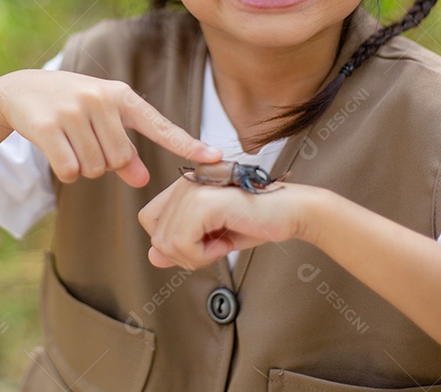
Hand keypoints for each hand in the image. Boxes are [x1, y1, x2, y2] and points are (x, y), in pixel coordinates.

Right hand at [0, 70, 220, 187]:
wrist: (20, 90)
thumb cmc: (70, 106)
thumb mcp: (102, 119)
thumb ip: (125, 151)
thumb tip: (143, 180)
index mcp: (121, 96)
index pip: (161, 125)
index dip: (188, 145)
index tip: (216, 158)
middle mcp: (100, 99)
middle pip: (120, 160)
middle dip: (105, 164)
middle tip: (87, 144)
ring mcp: (73, 111)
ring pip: (96, 168)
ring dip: (84, 167)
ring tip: (71, 142)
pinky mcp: (49, 126)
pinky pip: (71, 171)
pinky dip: (66, 171)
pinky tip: (56, 150)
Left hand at [138, 177, 314, 269]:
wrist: (291, 212)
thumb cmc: (256, 221)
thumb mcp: (211, 239)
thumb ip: (181, 246)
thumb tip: (153, 257)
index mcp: (183, 186)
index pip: (149, 219)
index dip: (170, 241)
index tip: (202, 242)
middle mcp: (184, 182)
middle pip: (156, 235)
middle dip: (184, 254)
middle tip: (215, 247)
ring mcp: (193, 189)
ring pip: (166, 243)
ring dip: (197, 256)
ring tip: (222, 243)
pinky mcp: (204, 201)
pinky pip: (182, 243)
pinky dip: (204, 255)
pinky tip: (225, 243)